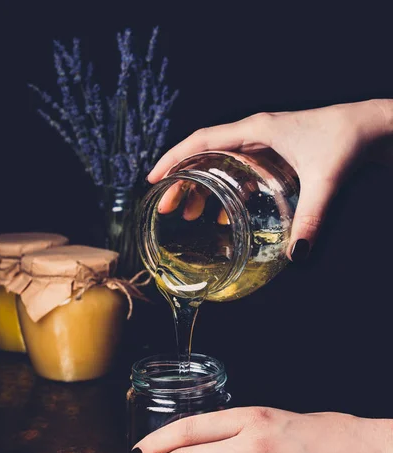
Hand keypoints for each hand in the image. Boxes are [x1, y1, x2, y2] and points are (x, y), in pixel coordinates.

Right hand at [148, 100, 392, 258]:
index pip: (202, 141)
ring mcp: (264, 145)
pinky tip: (222, 216)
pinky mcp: (275, 156)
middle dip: (183, 181)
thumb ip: (311, 217)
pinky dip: (226, 193)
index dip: (174, 159)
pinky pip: (239, 173)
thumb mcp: (325, 180)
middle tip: (168, 208)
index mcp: (256, 130)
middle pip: (205, 156)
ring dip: (202, 188)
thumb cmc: (347, 139)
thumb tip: (298, 254)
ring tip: (189, 215)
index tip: (154, 179)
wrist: (374, 127)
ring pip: (220, 165)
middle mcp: (255, 134)